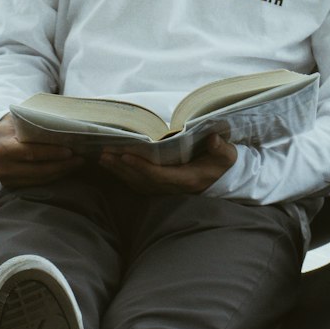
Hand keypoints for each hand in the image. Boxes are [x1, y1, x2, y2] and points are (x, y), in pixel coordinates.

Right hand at [0, 114, 83, 188]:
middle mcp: (3, 168)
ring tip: (77, 163)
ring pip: (40, 179)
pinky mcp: (13, 186)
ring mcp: (8, 180)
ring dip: (61, 172)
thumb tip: (62, 120)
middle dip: (62, 165)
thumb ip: (33, 121)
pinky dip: (54, 177)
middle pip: (39, 170)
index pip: (31, 153)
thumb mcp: (16, 120)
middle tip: (80, 158)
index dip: (51, 153)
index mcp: (3, 149)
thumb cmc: (8, 127)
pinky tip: (66, 169)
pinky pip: (37, 183)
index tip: (69, 151)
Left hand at [97, 134, 236, 195]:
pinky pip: (138, 184)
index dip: (140, 166)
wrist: (222, 178)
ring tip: (103, 158)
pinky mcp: (160, 187)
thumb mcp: (227, 155)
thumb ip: (221, 149)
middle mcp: (172, 187)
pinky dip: (124, 175)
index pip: (158, 175)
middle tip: (104, 154)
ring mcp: (165, 189)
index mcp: (186, 179)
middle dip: (122, 167)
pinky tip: (112, 166)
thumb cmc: (222, 163)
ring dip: (119, 171)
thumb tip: (213, 139)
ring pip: (137, 183)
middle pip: (141, 180)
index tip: (124, 155)